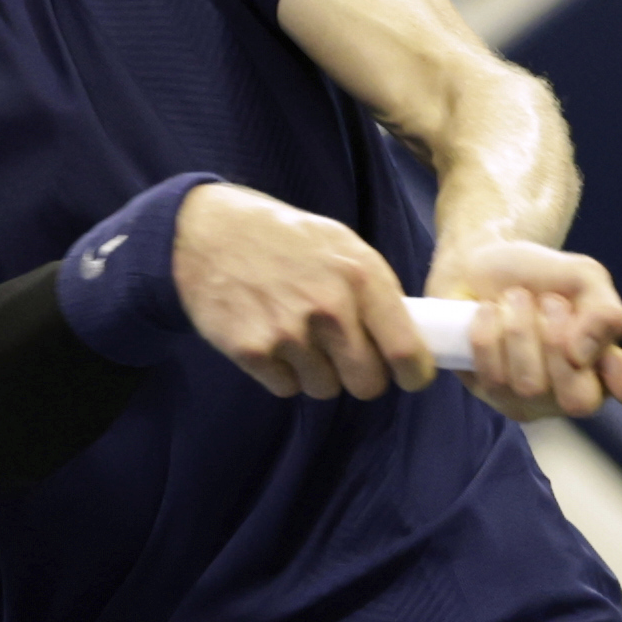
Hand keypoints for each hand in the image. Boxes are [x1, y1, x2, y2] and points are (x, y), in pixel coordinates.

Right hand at [171, 181, 431, 400]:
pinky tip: (270, 337)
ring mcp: (288, 331)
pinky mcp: (253, 350)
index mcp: (361, 275)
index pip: (406, 351)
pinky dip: (281, 373)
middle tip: (344, 355)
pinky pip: (286, 388)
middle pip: (367, 384)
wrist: (209, 233)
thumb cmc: (284, 240)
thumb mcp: (342, 245)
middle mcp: (329, 305)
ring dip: (316, 372)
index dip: (413, 374)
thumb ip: (376, 291)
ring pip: (325, 389)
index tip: (408, 376)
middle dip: (359, 376)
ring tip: (297, 333)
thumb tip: (410, 342)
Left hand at [426, 233, 621, 427]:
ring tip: (517, 299)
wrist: (484, 265)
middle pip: (580, 402)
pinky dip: (490, 330)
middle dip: (559, 344)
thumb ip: (602, 311)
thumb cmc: (542, 277)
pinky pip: (493, 374)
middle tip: (551, 303)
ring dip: (521, 326)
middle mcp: (579, 393)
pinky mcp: (492, 396)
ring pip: (530, 384)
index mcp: (616, 366)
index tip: (615, 357)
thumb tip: (585, 354)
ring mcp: (533, 402)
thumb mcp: (584, 278)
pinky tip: (491, 313)